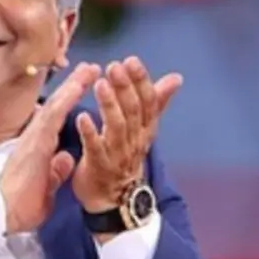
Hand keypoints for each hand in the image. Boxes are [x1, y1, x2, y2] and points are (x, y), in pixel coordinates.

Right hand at [0, 63, 101, 233]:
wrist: (3, 214)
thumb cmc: (22, 204)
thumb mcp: (46, 186)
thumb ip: (55, 170)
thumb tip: (66, 159)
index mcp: (40, 147)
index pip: (57, 119)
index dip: (70, 102)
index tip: (83, 86)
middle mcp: (36, 137)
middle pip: (57, 106)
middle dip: (74, 86)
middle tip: (90, 68)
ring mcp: (34, 138)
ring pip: (56, 105)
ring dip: (73, 86)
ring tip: (89, 69)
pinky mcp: (35, 143)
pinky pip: (53, 116)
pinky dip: (66, 99)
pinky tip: (78, 86)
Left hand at [71, 56, 181, 212]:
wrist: (115, 198)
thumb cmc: (126, 154)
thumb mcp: (144, 127)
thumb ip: (157, 101)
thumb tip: (177, 78)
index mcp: (146, 129)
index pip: (149, 102)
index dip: (142, 81)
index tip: (131, 60)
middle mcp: (135, 140)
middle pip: (134, 111)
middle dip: (125, 87)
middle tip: (115, 66)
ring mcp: (118, 154)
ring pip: (117, 127)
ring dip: (110, 105)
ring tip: (100, 84)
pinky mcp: (100, 167)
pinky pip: (96, 148)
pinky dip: (90, 132)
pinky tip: (82, 116)